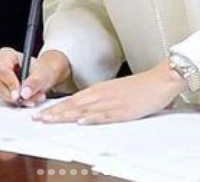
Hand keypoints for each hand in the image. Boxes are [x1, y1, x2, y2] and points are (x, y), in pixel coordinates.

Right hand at [0, 47, 70, 105]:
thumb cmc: (41, 70)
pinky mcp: (1, 89)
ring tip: (34, 98)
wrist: (43, 76)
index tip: (19, 94)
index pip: (2, 70)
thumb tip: (25, 92)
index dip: (10, 83)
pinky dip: (18, 102)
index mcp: (6, 55)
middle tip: (30, 99)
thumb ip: (34, 81)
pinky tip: (29, 100)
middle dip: (15, 95)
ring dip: (19, 100)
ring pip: (2, 94)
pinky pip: (5, 99)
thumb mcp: (42, 73)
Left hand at [34, 60, 185, 125]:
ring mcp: (113, 102)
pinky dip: (93, 118)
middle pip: (74, 104)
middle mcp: (103, 94)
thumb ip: (101, 100)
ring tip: (51, 120)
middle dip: (54, 112)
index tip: (41, 113)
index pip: (73, 99)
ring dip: (66, 115)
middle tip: (38, 118)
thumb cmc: (140, 87)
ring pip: (85, 109)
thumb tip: (85, 111)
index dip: (56, 107)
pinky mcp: (125, 109)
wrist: (161, 79)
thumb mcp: (116, 91)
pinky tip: (82, 121)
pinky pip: (106, 115)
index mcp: (100, 89)